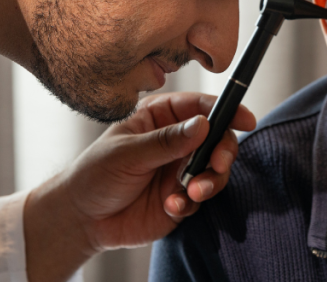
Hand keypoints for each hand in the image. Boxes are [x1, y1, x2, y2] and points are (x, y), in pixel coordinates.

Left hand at [23, 92, 255, 281]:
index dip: (226, 110)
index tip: (245, 120)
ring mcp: (180, 169)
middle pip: (217, 138)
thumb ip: (167, 141)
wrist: (82, 219)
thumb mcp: (128, 153)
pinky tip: (170, 206)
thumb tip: (203, 125)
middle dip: (222, 152)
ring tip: (191, 193)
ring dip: (209, 181)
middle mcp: (176, 141)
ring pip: (215, 170)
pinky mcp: (181, 197)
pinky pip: (200, 198)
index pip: (200, 107)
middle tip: (217, 164)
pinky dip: (190, 203)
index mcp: (161, 117)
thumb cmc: (95, 175)